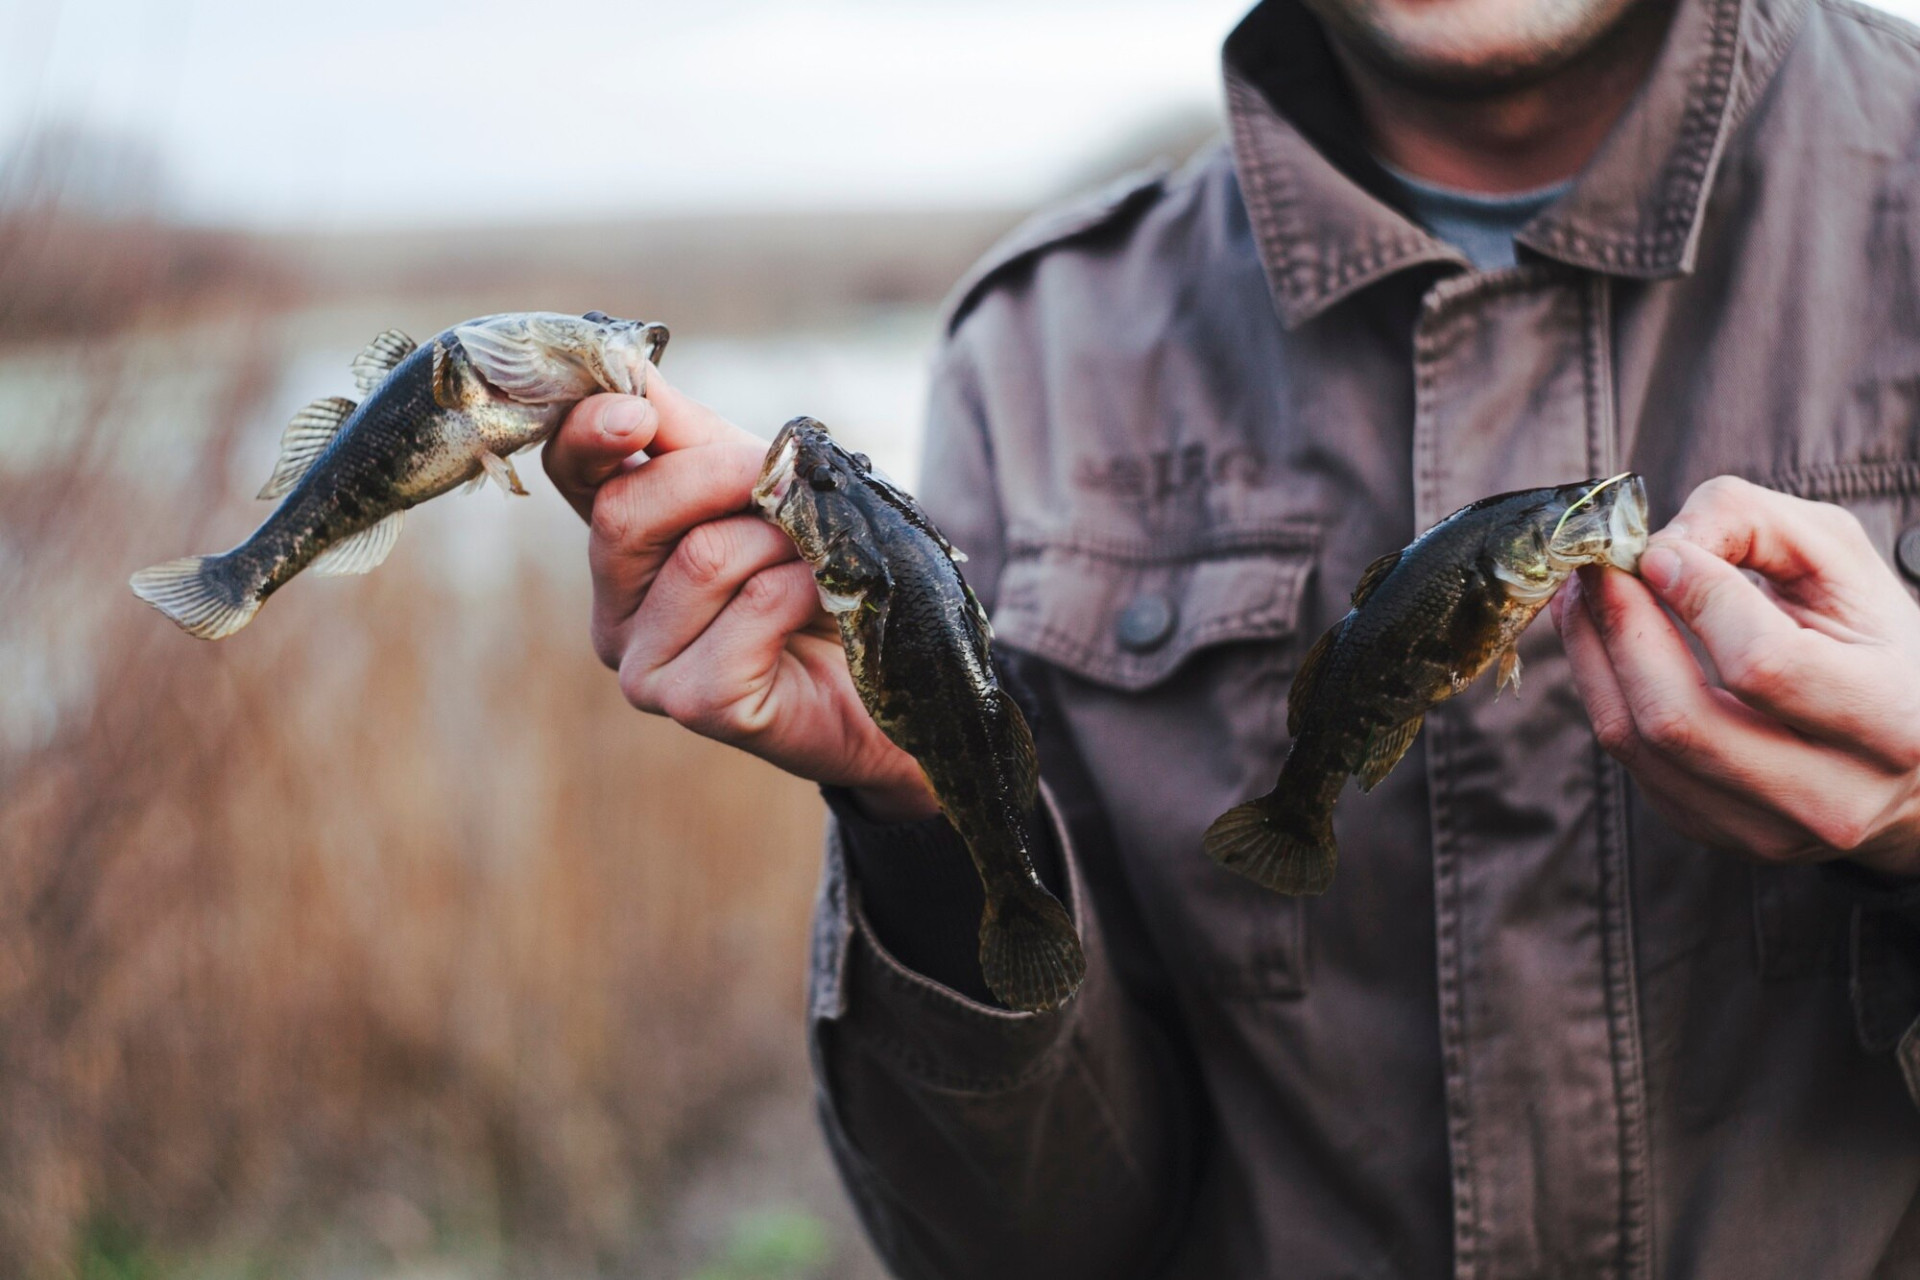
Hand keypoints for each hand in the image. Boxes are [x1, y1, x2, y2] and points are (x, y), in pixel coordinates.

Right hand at [541, 367, 938, 821]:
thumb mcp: (762, 489)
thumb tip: (629, 368)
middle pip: (626, 511)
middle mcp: (616, 608)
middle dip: (722, 476)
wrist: (897, 675)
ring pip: (702, 558)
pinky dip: (803, 591)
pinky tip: (821, 609)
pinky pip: (752, 610)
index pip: (572, 470)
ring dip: (782, 544)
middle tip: (785, 488)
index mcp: (624, 543)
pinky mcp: (696, 704)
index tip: (635, 413)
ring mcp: (646, 665)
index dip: (588, 432)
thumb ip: (691, 436)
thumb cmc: (826, 577)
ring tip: (813, 566)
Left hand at [1551, 475, 1919, 875]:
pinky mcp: (1716, 831)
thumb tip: (1656, 549)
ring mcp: (1770, 829)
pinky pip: (1630, 763)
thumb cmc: (1870, 639)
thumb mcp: (1841, 559)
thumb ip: (1752, 525)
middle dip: (1621, 627)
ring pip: (1640, 743)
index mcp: (1895, 720)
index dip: (1699, 599)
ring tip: (1581, 595)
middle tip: (1595, 568)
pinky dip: (1600, 691)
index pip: (1766, 664)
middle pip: (1681, 718)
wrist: (1908, 756)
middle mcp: (1836, 796)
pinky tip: (1599, 642)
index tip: (1659, 551)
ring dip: (1593, 656)